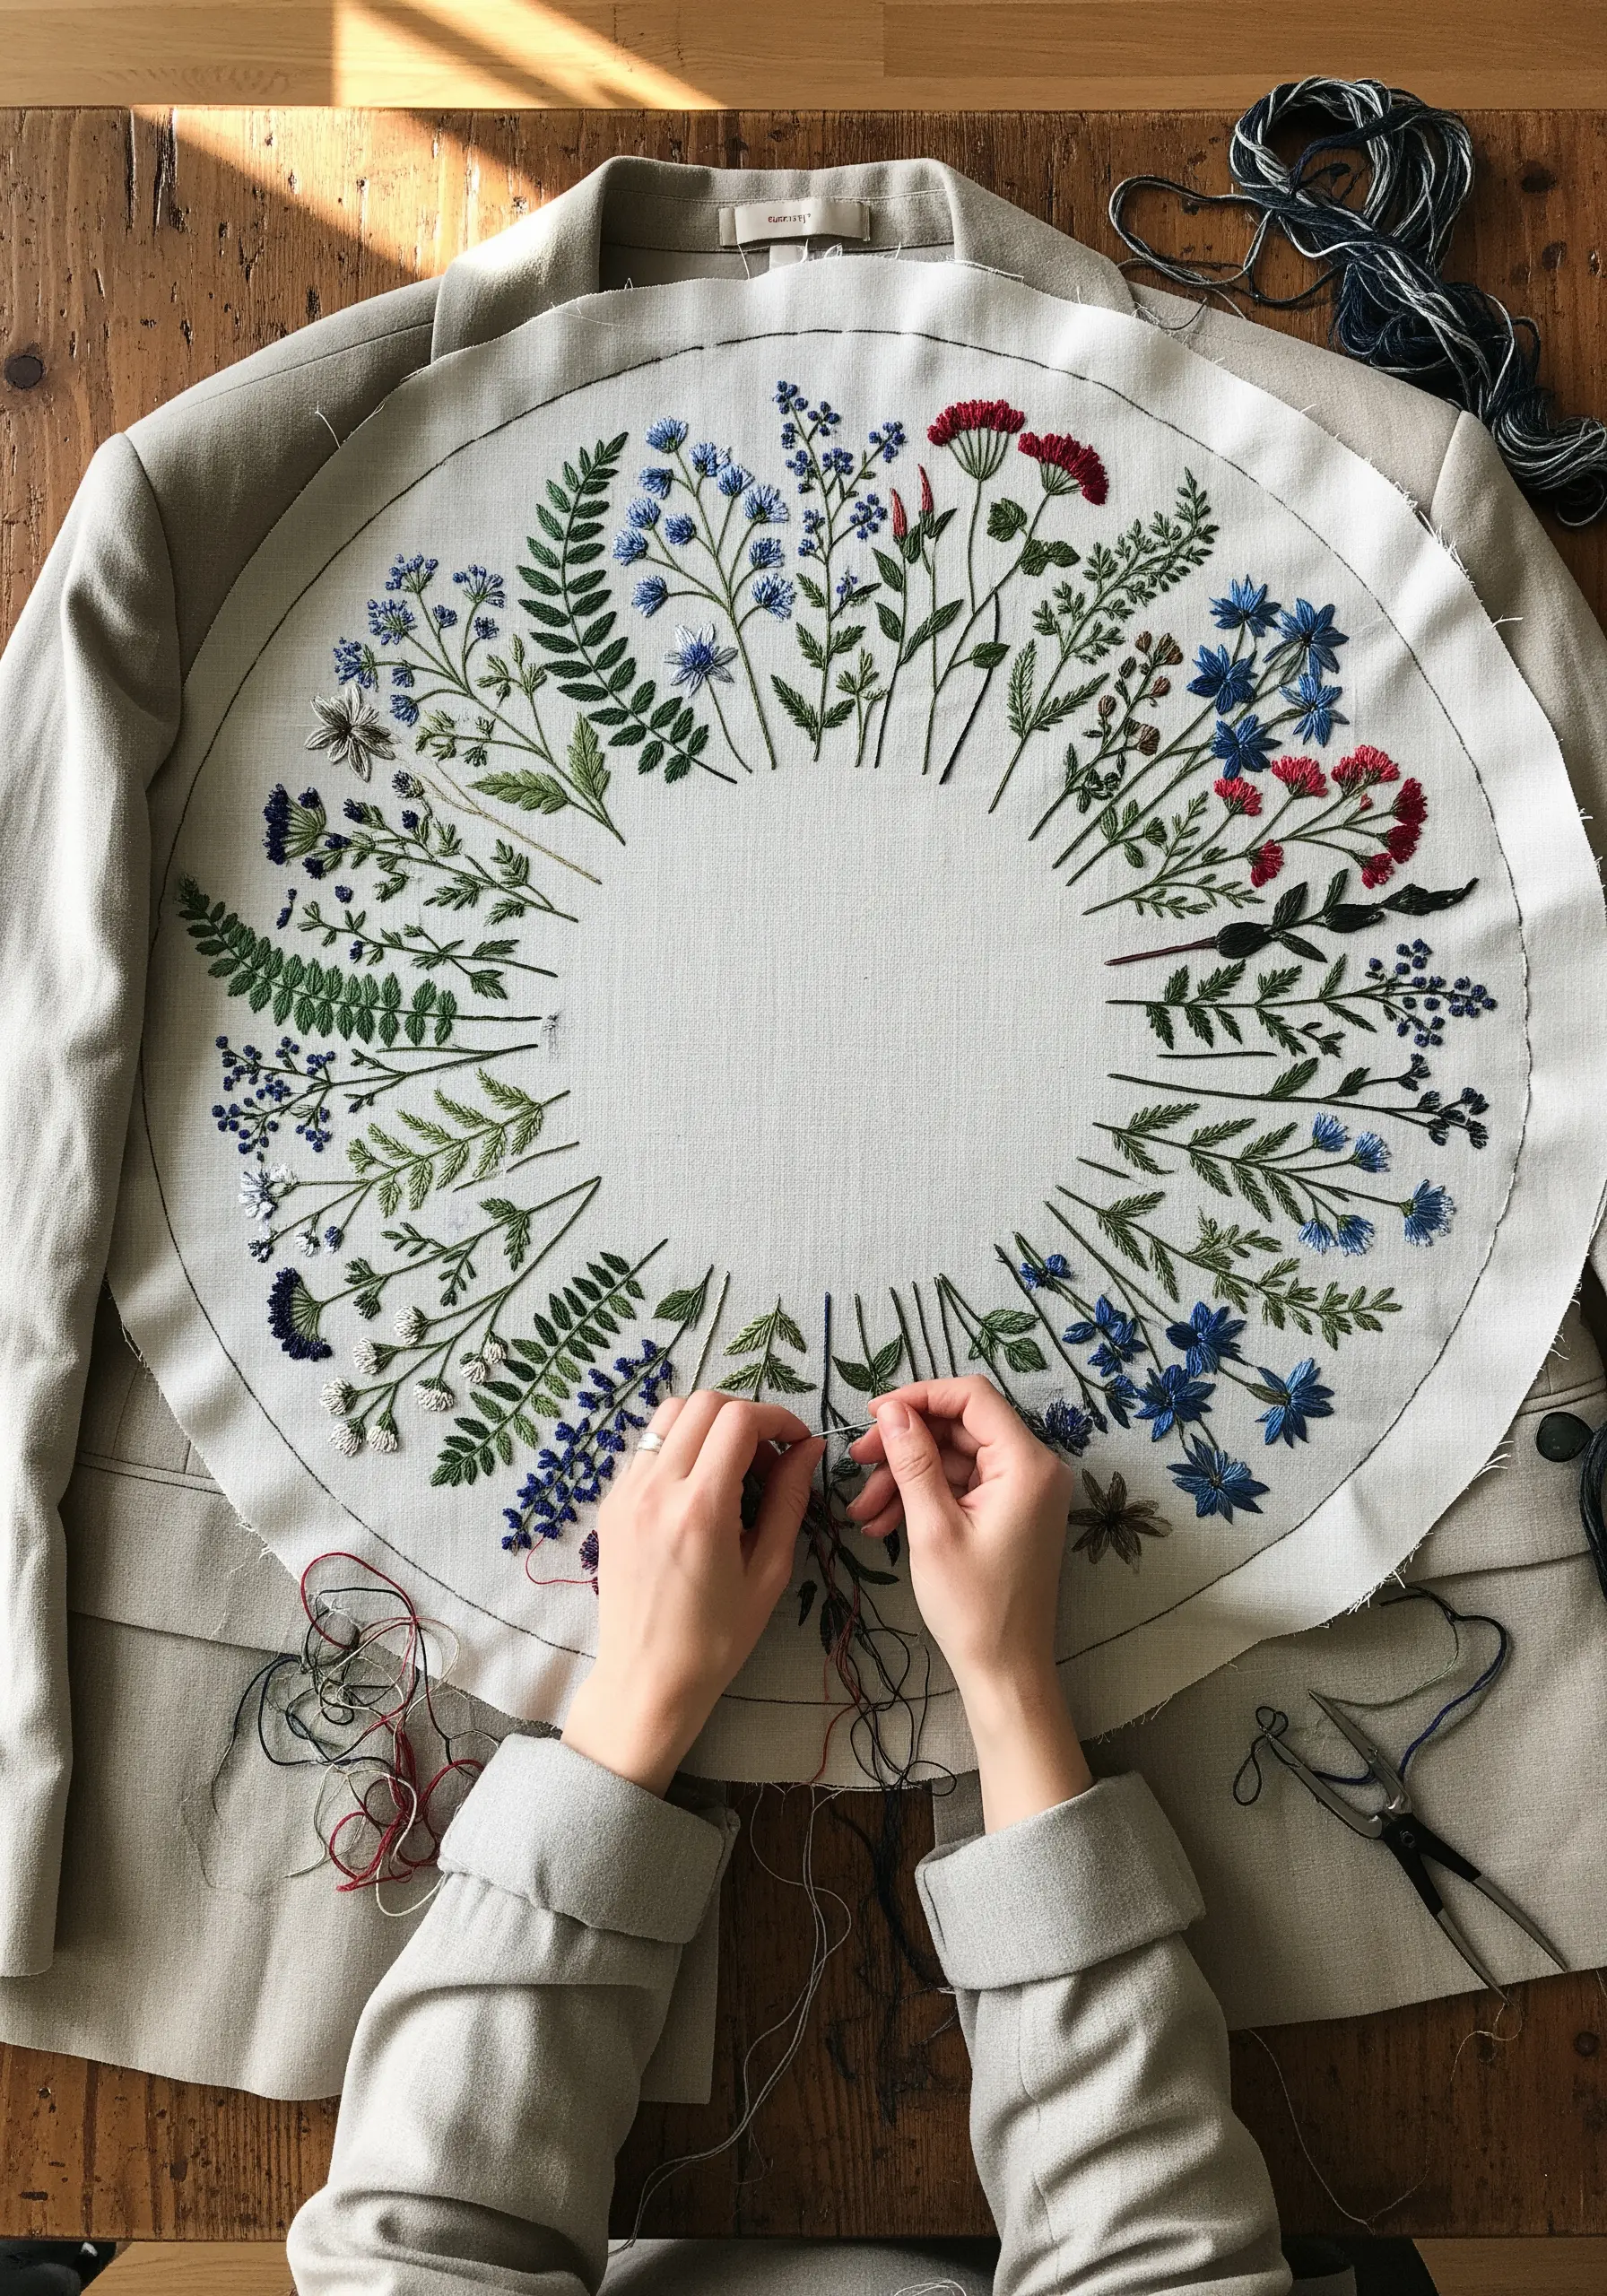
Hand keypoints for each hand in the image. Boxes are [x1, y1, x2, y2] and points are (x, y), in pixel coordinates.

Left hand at [561, 1391, 824, 1794]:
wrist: (647, 1680)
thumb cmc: (717, 1638)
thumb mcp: (768, 1572)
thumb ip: (790, 1500)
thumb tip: (808, 1449)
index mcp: (700, 1508)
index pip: (739, 1420)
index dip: (777, 1418)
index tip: (797, 1443)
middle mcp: (655, 1489)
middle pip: (703, 1404)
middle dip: (746, 1416)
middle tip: (768, 1458)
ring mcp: (625, 1493)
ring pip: (669, 1415)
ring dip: (708, 1424)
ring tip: (732, 1467)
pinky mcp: (610, 1504)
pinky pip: (647, 1447)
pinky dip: (679, 1447)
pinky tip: (698, 1487)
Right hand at [848, 1376, 1091, 1829]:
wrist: (1005, 1670)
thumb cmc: (973, 1606)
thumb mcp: (933, 1528)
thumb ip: (914, 1461)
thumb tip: (893, 1409)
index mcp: (1027, 1464)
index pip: (972, 1398)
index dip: (919, 1397)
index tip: (873, 1415)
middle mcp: (1034, 1469)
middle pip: (960, 1427)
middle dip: (905, 1444)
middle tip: (856, 1462)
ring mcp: (1024, 1492)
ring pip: (955, 1458)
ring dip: (906, 1476)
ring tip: (863, 1510)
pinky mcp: (1011, 1513)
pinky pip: (963, 1486)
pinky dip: (924, 1497)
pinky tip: (883, 1522)